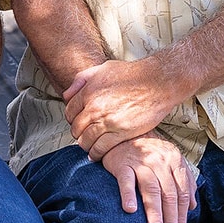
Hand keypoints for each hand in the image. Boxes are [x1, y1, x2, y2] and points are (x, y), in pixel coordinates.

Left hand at [63, 58, 181, 160]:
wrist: (157, 82)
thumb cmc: (132, 74)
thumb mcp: (102, 68)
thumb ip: (81, 79)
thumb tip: (67, 94)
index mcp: (88, 91)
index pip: (69, 111)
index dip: (72, 119)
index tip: (76, 122)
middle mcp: (95, 107)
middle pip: (76, 128)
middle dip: (77, 132)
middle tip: (82, 135)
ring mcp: (108, 121)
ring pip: (86, 140)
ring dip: (85, 145)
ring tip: (88, 146)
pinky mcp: (121, 133)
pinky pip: (101, 148)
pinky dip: (96, 153)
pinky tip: (96, 154)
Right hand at [101, 131, 196, 222]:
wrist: (123, 133)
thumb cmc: (147, 150)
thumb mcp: (170, 159)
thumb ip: (184, 180)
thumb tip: (192, 206)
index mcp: (174, 160)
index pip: (182, 193)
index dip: (182, 215)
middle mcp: (159, 160)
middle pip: (169, 194)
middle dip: (171, 220)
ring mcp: (140, 162)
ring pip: (151, 190)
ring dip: (154, 212)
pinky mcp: (122, 164)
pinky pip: (126, 181)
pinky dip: (128, 195)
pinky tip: (130, 210)